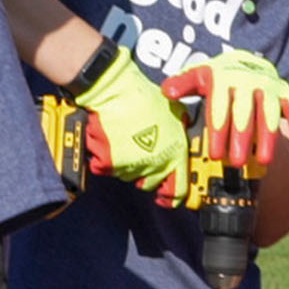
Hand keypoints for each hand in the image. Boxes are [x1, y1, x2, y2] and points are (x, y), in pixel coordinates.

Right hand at [70, 45, 186, 192]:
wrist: (116, 91)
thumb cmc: (144, 98)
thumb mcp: (176, 113)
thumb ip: (181, 131)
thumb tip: (184, 136)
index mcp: (174, 154)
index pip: (177, 191)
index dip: (172, 197)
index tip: (167, 197)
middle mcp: (155, 163)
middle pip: (151, 185)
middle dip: (147, 174)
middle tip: (141, 155)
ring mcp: (132, 165)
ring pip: (129, 176)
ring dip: (127, 165)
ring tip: (126, 141)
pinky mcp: (110, 163)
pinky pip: (107, 168)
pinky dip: (105, 159)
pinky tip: (110, 142)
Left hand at [159, 49, 288, 166]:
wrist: (246, 63)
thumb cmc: (218, 78)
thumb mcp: (200, 76)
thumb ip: (184, 84)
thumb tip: (167, 91)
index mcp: (225, 77)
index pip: (221, 106)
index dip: (219, 131)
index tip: (215, 154)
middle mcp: (250, 81)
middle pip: (245, 112)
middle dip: (241, 138)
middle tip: (236, 163)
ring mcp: (270, 88)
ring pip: (270, 114)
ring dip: (268, 138)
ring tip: (264, 161)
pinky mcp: (286, 95)